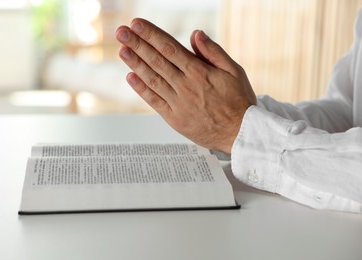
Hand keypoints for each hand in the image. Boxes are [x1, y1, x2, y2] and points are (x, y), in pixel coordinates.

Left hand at [116, 18, 255, 153]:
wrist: (241, 134)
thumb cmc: (239, 102)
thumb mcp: (234, 71)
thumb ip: (213, 52)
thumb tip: (195, 34)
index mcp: (200, 72)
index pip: (170, 48)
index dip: (151, 35)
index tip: (137, 24)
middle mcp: (185, 86)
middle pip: (156, 61)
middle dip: (137, 44)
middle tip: (122, 32)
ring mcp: (178, 103)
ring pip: (152, 79)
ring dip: (135, 63)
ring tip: (122, 50)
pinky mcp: (174, 118)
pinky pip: (154, 101)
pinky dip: (141, 89)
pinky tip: (131, 77)